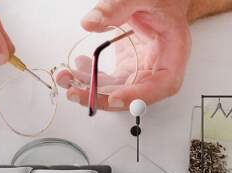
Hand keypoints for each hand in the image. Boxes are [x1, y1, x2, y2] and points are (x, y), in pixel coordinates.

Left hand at [56, 0, 191, 110]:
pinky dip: (89, 78)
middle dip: (101, 98)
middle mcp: (156, 68)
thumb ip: (117, 7)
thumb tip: (90, 21)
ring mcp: (139, 71)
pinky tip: (76, 66)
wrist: (160, 1)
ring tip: (65, 78)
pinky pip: (106, 82)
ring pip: (114, 92)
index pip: (162, 85)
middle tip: (75, 92)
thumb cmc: (159, 0)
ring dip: (88, 91)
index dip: (138, 96)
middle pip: (132, 96)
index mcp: (173, 53)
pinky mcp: (126, 70)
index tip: (114, 98)